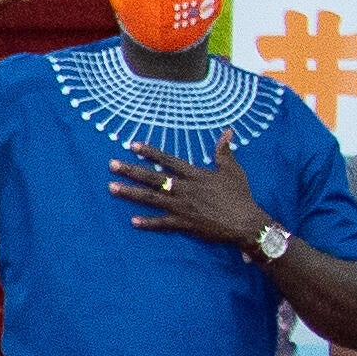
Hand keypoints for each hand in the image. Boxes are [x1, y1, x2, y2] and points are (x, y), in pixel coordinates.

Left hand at [109, 149, 269, 250]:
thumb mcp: (233, 170)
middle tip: (111, 165)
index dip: (150, 152)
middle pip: (152, 178)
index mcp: (194, 175)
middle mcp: (184, 189)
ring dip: (130, 193)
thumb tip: (228, 131)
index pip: (168, 160)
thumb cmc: (240, 195)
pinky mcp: (184, 224)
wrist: (245, 222)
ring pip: (151, 199)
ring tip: (112, 188)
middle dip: (131, 171)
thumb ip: (224, 151)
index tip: (132, 146)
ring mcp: (181, 207)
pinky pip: (162, 223)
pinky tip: (132, 221)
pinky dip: (148, 223)